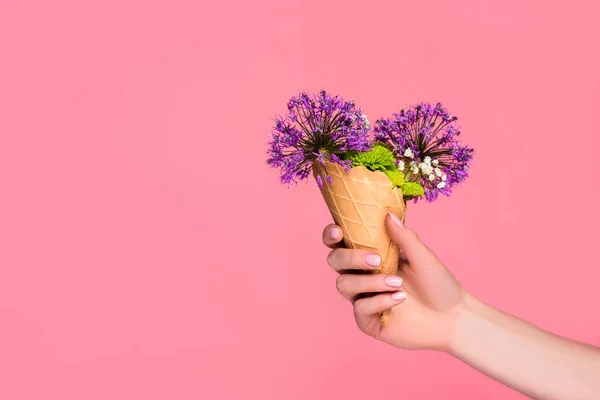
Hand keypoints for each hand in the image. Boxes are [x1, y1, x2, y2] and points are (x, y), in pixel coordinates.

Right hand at [323, 213, 465, 350]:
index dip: (331, 235)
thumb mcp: (424, 257)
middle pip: (335, 261)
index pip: (340, 242)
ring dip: (370, 282)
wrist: (453, 318)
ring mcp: (363, 299)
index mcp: (371, 255)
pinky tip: (399, 299)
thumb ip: (405, 237)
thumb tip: (388, 215)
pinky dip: (379, 301)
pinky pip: (359, 308)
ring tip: (398, 284)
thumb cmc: (438, 285)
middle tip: (376, 260)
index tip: (339, 231)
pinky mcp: (368, 321)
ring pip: (344, 285)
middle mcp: (362, 276)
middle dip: (350, 258)